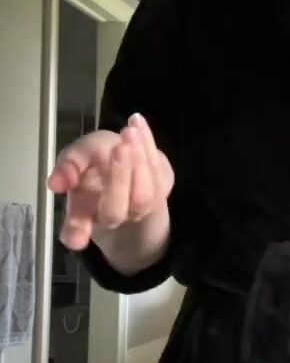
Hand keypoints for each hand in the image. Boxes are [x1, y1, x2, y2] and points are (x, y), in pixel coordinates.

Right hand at [47, 113, 174, 250]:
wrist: (129, 155)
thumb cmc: (96, 160)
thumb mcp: (76, 157)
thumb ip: (67, 167)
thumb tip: (55, 184)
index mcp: (86, 211)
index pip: (79, 226)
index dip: (76, 231)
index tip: (75, 238)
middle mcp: (113, 216)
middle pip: (114, 210)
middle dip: (118, 178)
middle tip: (118, 147)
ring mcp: (140, 208)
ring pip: (143, 196)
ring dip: (138, 162)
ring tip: (130, 133)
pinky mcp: (161, 190)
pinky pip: (158, 174)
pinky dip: (150, 146)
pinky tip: (137, 124)